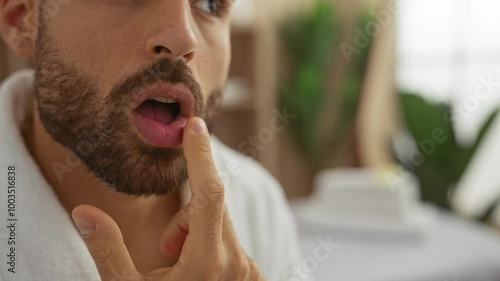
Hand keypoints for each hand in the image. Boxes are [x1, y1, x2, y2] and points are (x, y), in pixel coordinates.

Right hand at [71, 117, 264, 280]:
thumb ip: (108, 251)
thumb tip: (84, 212)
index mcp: (206, 264)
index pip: (209, 194)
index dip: (200, 156)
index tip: (195, 125)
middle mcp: (236, 263)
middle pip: (211, 208)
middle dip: (185, 217)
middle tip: (167, 251)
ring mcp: (250, 271)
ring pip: (221, 225)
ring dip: (198, 234)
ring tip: (182, 269)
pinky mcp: (255, 275)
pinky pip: (231, 242)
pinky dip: (213, 246)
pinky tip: (201, 276)